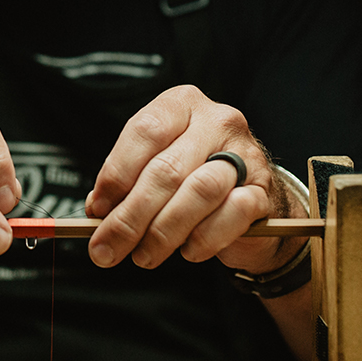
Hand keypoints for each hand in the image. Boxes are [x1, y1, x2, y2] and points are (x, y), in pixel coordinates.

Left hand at [85, 85, 294, 271]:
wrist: (246, 199)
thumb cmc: (190, 178)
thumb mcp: (154, 168)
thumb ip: (126, 184)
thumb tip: (99, 212)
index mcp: (181, 105)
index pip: (145, 131)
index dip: (116, 174)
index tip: (98, 210)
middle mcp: (216, 121)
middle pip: (167, 169)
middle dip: (130, 216)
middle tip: (108, 248)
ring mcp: (245, 154)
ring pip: (200, 191)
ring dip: (163, 232)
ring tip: (144, 255)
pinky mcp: (263, 190)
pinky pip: (233, 214)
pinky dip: (204, 238)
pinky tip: (188, 251)